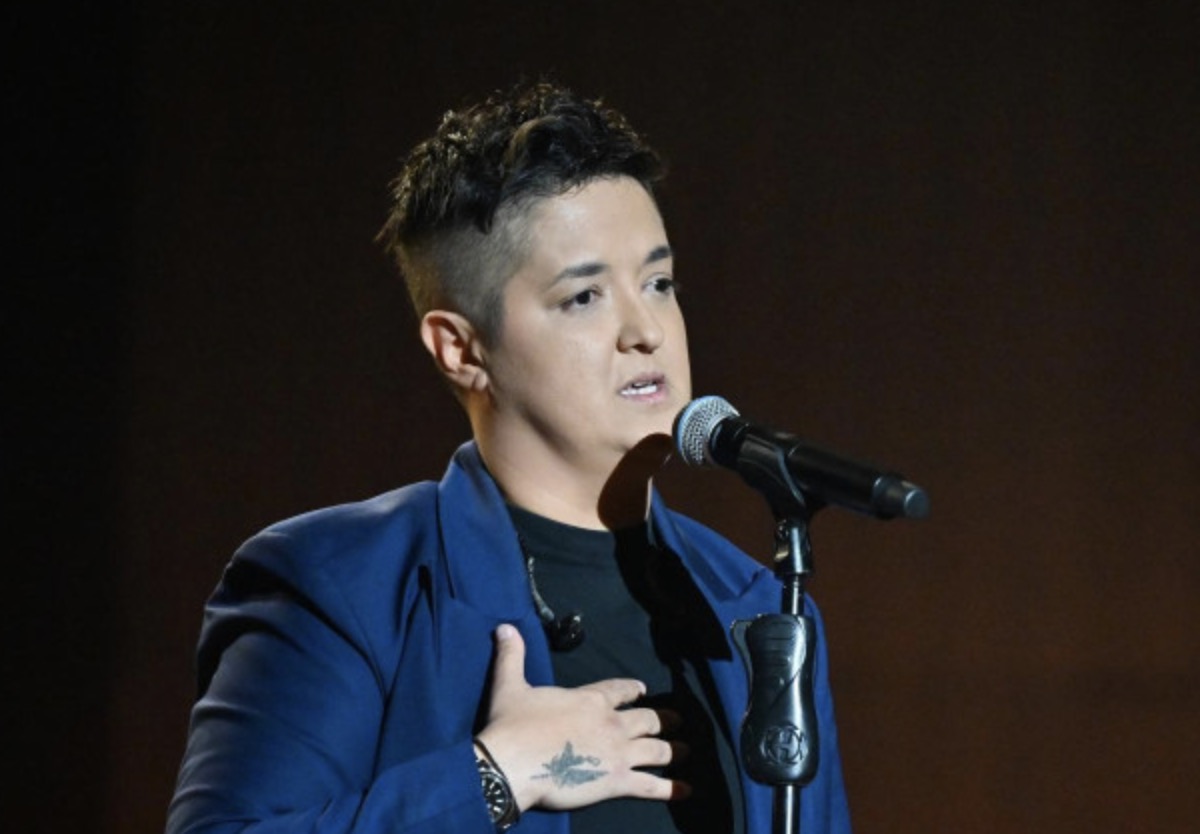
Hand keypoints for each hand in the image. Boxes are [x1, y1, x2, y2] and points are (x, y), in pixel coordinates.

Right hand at [474, 624, 686, 812]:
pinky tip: (686, 790)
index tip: (643, 691)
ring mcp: (618, 752)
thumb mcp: (509, 685)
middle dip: (665, 720)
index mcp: (589, 699)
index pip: (620, 690)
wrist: (510, 763)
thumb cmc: (511, 725)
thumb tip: (503, 627)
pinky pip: (651, 785)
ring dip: (674, 750)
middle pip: (647, 720)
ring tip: (687, 751)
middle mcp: (610, 722)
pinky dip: (671, 788)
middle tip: (678, 721)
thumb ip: (511, 656)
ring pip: (657, 750)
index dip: (633, 690)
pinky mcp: (617, 781)